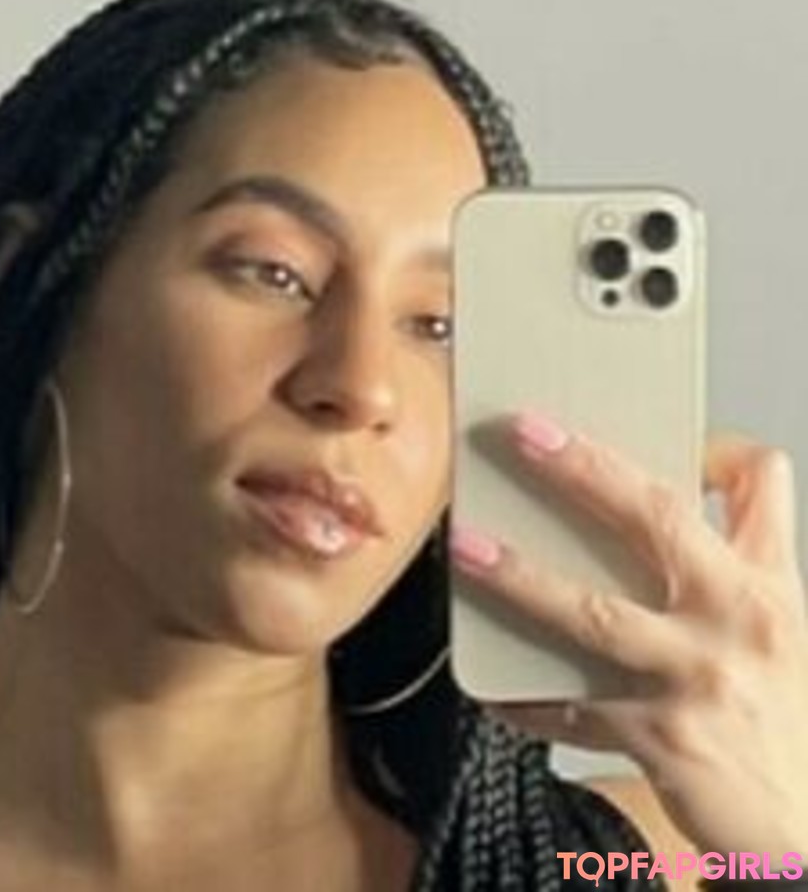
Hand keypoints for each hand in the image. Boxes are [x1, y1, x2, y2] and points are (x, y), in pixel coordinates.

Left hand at [449, 411, 807, 854]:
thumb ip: (756, 540)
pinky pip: (572, 711)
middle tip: (525, 433)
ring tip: (466, 547)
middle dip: (585, 471)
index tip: (600, 416)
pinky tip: (489, 686)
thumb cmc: (784, 707)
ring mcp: (697, 680)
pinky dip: (526, 699)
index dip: (695, 448)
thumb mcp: (786, 617)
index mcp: (760, 585)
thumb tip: (733, 464)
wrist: (807, 823)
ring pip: (595, 615)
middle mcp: (733, 622)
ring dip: (523, 577)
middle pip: (656, 522)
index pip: (742, 491)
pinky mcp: (661, 739)